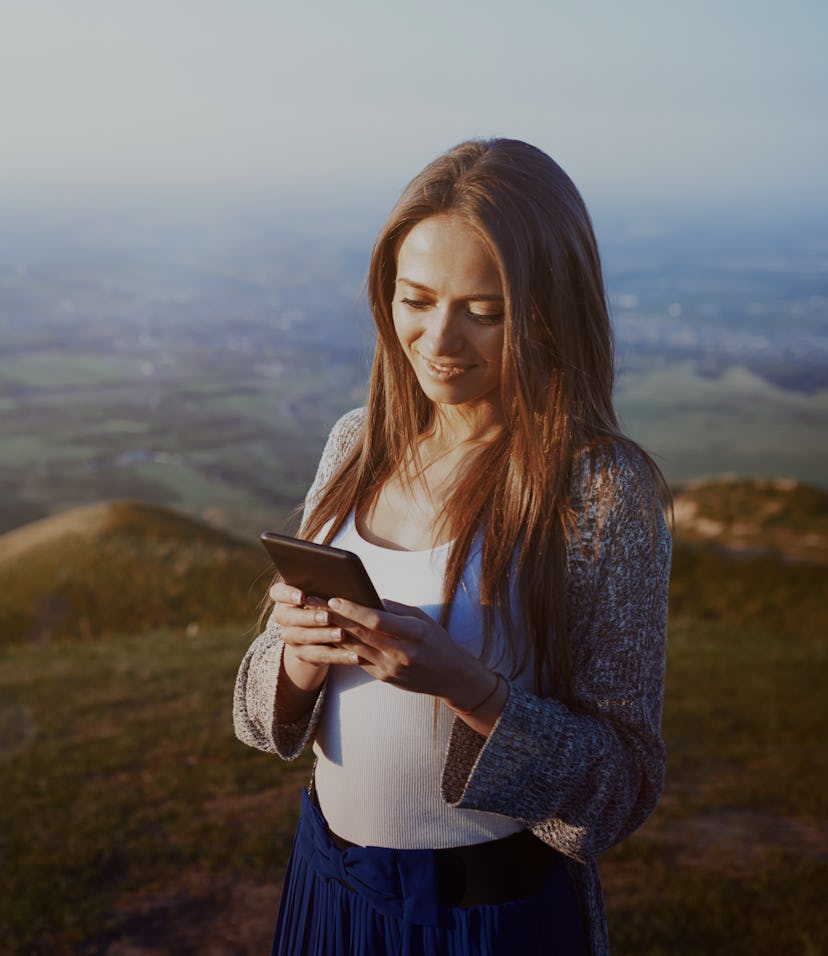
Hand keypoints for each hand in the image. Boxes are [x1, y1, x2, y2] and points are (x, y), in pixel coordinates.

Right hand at [269, 581, 360, 668]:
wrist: (322, 631)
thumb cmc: (327, 599)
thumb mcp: (325, 590)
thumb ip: (328, 582)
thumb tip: (345, 571)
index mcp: (286, 597)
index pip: (278, 593)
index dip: (287, 594)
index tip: (302, 597)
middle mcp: (284, 617)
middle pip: (289, 617)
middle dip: (309, 617)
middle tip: (327, 616)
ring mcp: (292, 637)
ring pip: (304, 637)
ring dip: (323, 636)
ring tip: (341, 634)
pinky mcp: (303, 654)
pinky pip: (320, 656)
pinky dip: (338, 656)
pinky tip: (354, 656)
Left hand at [326, 596, 500, 714]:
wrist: (451, 676)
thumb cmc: (437, 641)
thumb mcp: (421, 619)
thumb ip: (395, 609)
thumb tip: (368, 598)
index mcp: (413, 633)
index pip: (377, 620)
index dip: (353, 610)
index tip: (333, 598)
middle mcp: (400, 653)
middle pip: (360, 633)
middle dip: (334, 617)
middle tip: (312, 604)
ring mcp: (391, 668)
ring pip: (354, 648)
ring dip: (331, 632)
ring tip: (313, 618)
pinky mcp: (384, 677)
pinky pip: (358, 660)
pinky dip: (342, 648)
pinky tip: (327, 636)